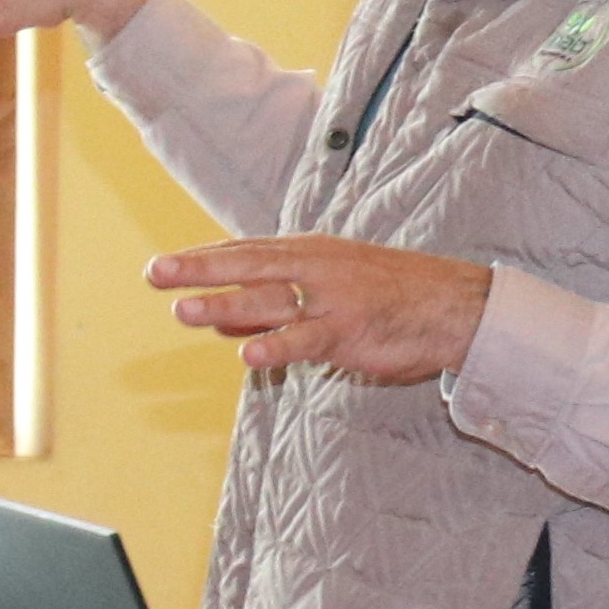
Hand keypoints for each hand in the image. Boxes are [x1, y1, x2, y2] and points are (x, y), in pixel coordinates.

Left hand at [148, 233, 495, 385]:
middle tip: (155, 273)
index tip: (162, 266)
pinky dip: (277, 345)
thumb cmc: (385, 297)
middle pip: (248, 265)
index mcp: (307, 255)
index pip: (245, 253)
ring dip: (226, 306)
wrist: (453, 305)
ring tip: (184, 312)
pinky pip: (307, 339)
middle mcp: (314, 269)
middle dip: (200, 269)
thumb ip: (271, 306)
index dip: (203, 259)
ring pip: (271, 300)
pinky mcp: (349, 330)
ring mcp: (332, 299)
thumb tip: (219, 322)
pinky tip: (249, 355)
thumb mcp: (325, 291)